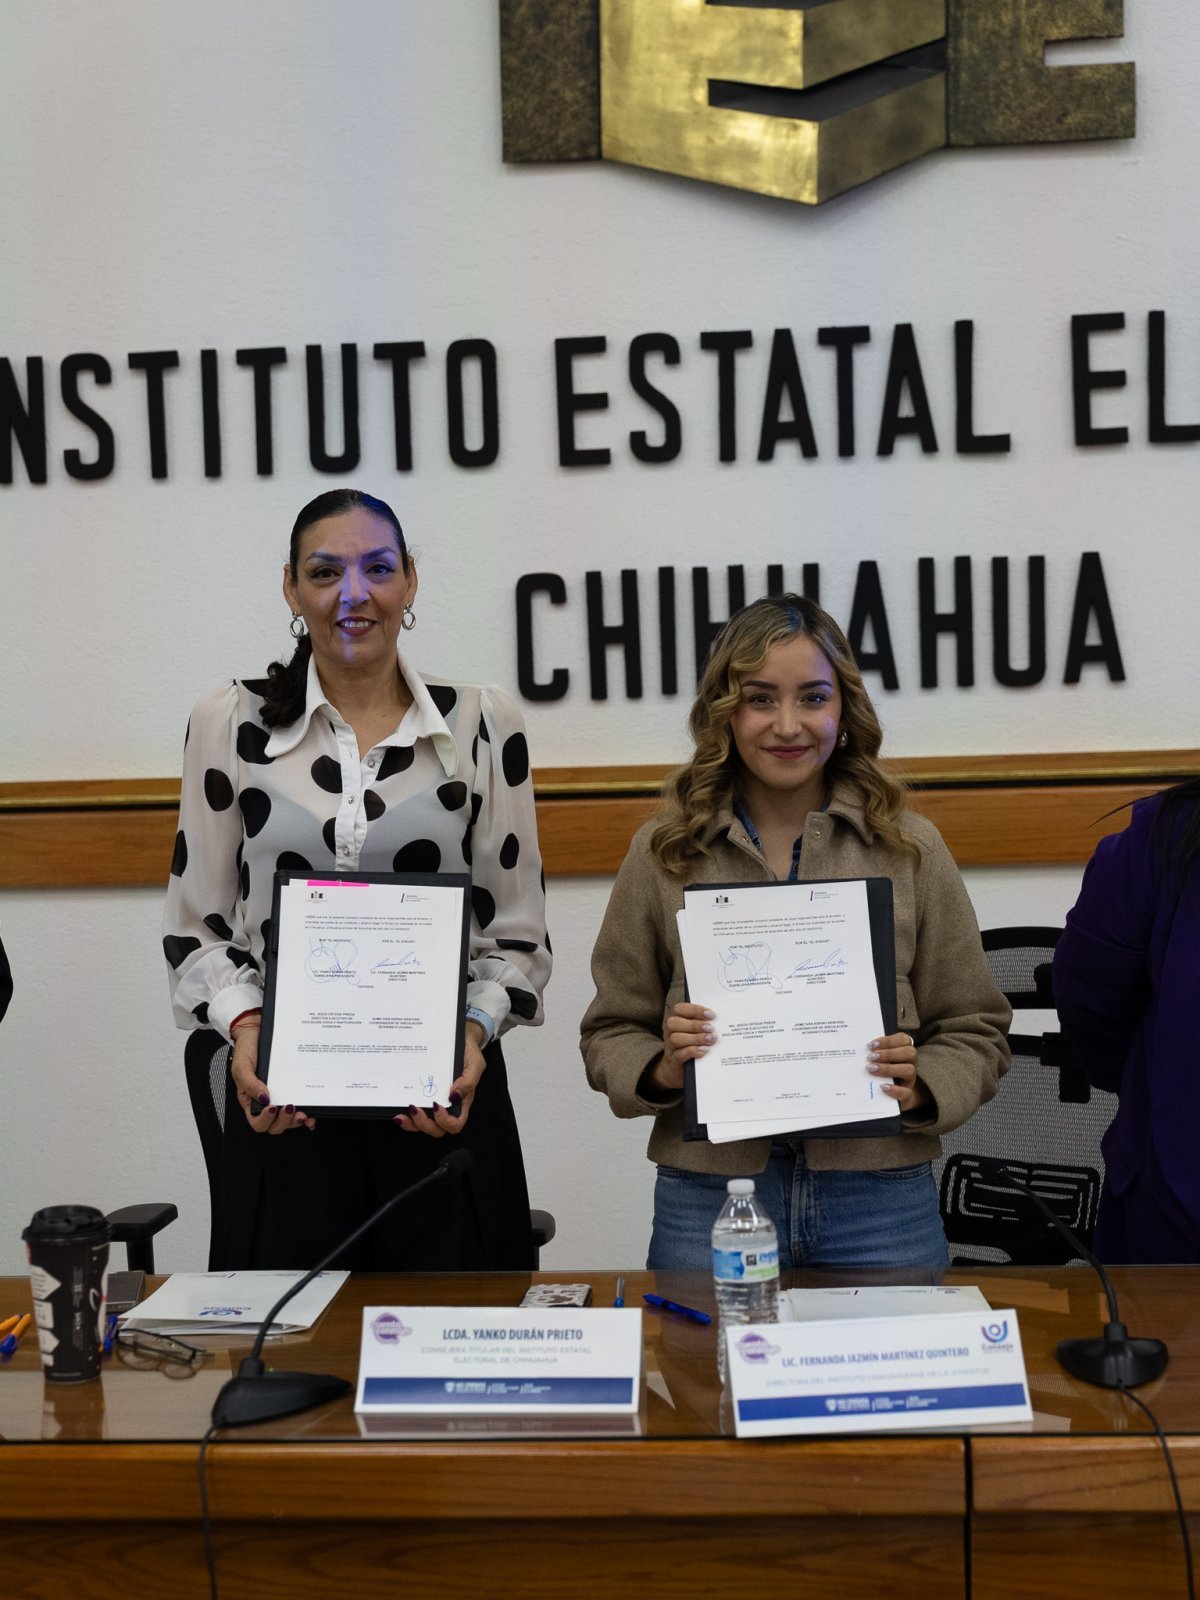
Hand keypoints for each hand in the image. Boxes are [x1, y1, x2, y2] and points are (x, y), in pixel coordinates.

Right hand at [229, 1019, 314, 1134]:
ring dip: (296, 1121)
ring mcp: (281, 1096)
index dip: (265, 1120)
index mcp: (251, 1100)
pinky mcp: (293, 1090)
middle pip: (274, 1125)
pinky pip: (301, 1107)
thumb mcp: (242, 1066)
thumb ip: (250, 1083)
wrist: (259, 1031)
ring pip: (288, 1120)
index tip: (272, 1107)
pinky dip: (307, 1114)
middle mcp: (266, 1102)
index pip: (256, 1121)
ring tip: (303, 1114)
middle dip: (284, 1122)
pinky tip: (312, 1114)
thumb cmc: (247, 1049)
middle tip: (290, 1109)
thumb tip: (264, 1099)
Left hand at [394, 1019, 487, 1137]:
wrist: (459, 1036)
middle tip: (415, 1108)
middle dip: (424, 1124)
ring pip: (423, 1125)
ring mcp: (433, 1101)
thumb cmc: (468, 1051)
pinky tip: (398, 1110)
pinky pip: (414, 1113)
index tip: (436, 1106)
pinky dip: (406, 1116)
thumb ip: (468, 1081)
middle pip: (437, 1129)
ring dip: (412, 1124)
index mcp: (462, 1101)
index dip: (445, 1121)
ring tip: (402, 1115)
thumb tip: (454, 1096)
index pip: (455, 1123)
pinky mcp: (422, 1095)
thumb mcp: (475, 1063)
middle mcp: (447, 1105)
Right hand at [644, 1002, 715, 1096]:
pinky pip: (679, 1054)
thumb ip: (703, 1025)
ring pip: (676, 1038)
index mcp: (676, 1022)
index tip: (711, 1015)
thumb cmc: (690, 1048)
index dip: (695, 1010)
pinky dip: (693, 1051)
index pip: (679, 1009)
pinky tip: (705, 1051)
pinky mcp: (674, 1061)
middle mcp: (670, 1033)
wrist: (678, 1072)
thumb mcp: (696, 1034)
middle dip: (694, 1024)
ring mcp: (670, 1047)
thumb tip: (720, 1020)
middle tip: (711, 1029)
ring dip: (695, 1038)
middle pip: (674, 1023)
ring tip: (711, 1040)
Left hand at [867, 1031, 929, 1115]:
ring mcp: (910, 1079)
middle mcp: (911, 1063)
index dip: (888, 1041)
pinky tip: (882, 1086)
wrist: (890, 1096)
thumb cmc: (881, 1071)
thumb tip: (858, 1050)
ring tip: (871, 1069)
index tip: (871, 1045)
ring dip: (888, 1068)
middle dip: (888, 1054)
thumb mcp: (879, 1060)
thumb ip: (873, 1053)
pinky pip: (906, 1092)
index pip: (903, 1040)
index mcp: (904, 1050)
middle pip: (909, 1053)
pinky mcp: (908, 1095)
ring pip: (909, 1070)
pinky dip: (894, 1089)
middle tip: (870, 1057)